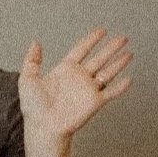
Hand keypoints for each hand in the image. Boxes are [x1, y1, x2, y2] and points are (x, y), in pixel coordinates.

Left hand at [18, 28, 132, 156]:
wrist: (42, 125)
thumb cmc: (33, 107)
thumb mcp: (27, 78)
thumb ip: (32, 60)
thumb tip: (35, 43)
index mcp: (64, 70)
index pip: (81, 50)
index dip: (91, 40)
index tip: (101, 31)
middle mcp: (79, 78)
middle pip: (99, 58)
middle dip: (111, 48)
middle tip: (123, 38)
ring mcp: (88, 89)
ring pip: (108, 72)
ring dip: (119, 63)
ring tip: (129, 53)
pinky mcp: (94, 102)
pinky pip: (111, 92)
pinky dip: (121, 86)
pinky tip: (129, 79)